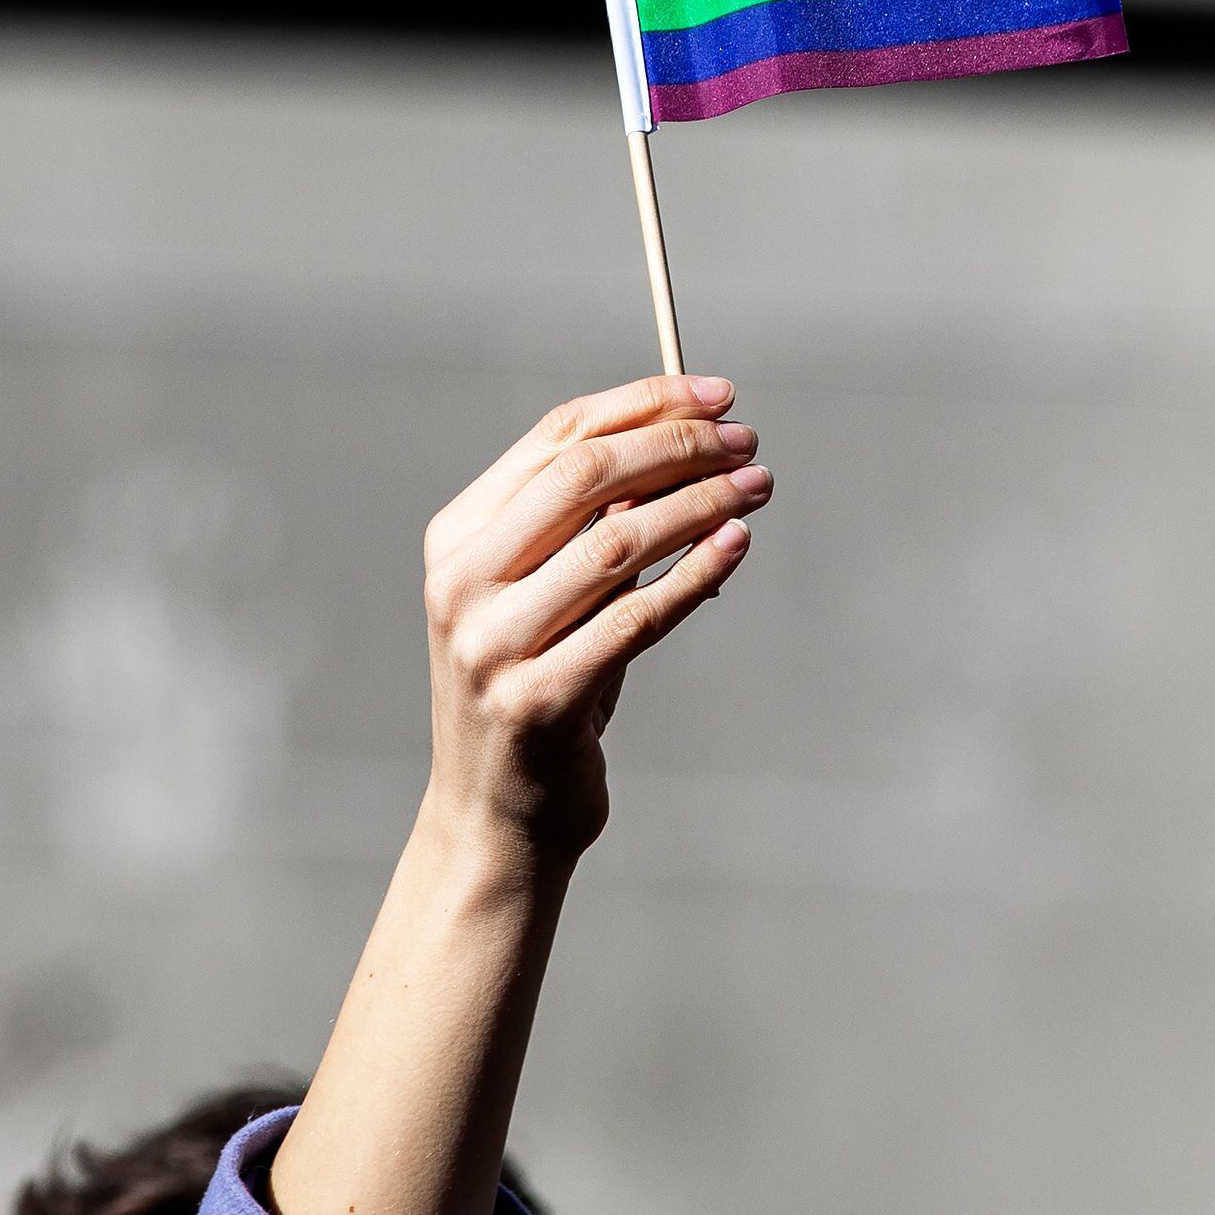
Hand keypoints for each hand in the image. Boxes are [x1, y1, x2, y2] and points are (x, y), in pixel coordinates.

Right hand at [417, 371, 772, 865]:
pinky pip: (637, 619)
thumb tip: (688, 440)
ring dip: (701, 503)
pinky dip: (696, 574)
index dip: (644, 404)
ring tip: (757, 485)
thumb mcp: (548, 596)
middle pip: (587, 477)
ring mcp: (494, 644)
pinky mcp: (538, 700)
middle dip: (679, 446)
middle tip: (747, 442)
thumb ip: (592, 525)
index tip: (717, 395)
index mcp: (457, 538)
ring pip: (619, 541)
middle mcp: (463, 583)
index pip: (557, 438)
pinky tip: (736, 546)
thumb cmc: (537, 688)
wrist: (495, 819)